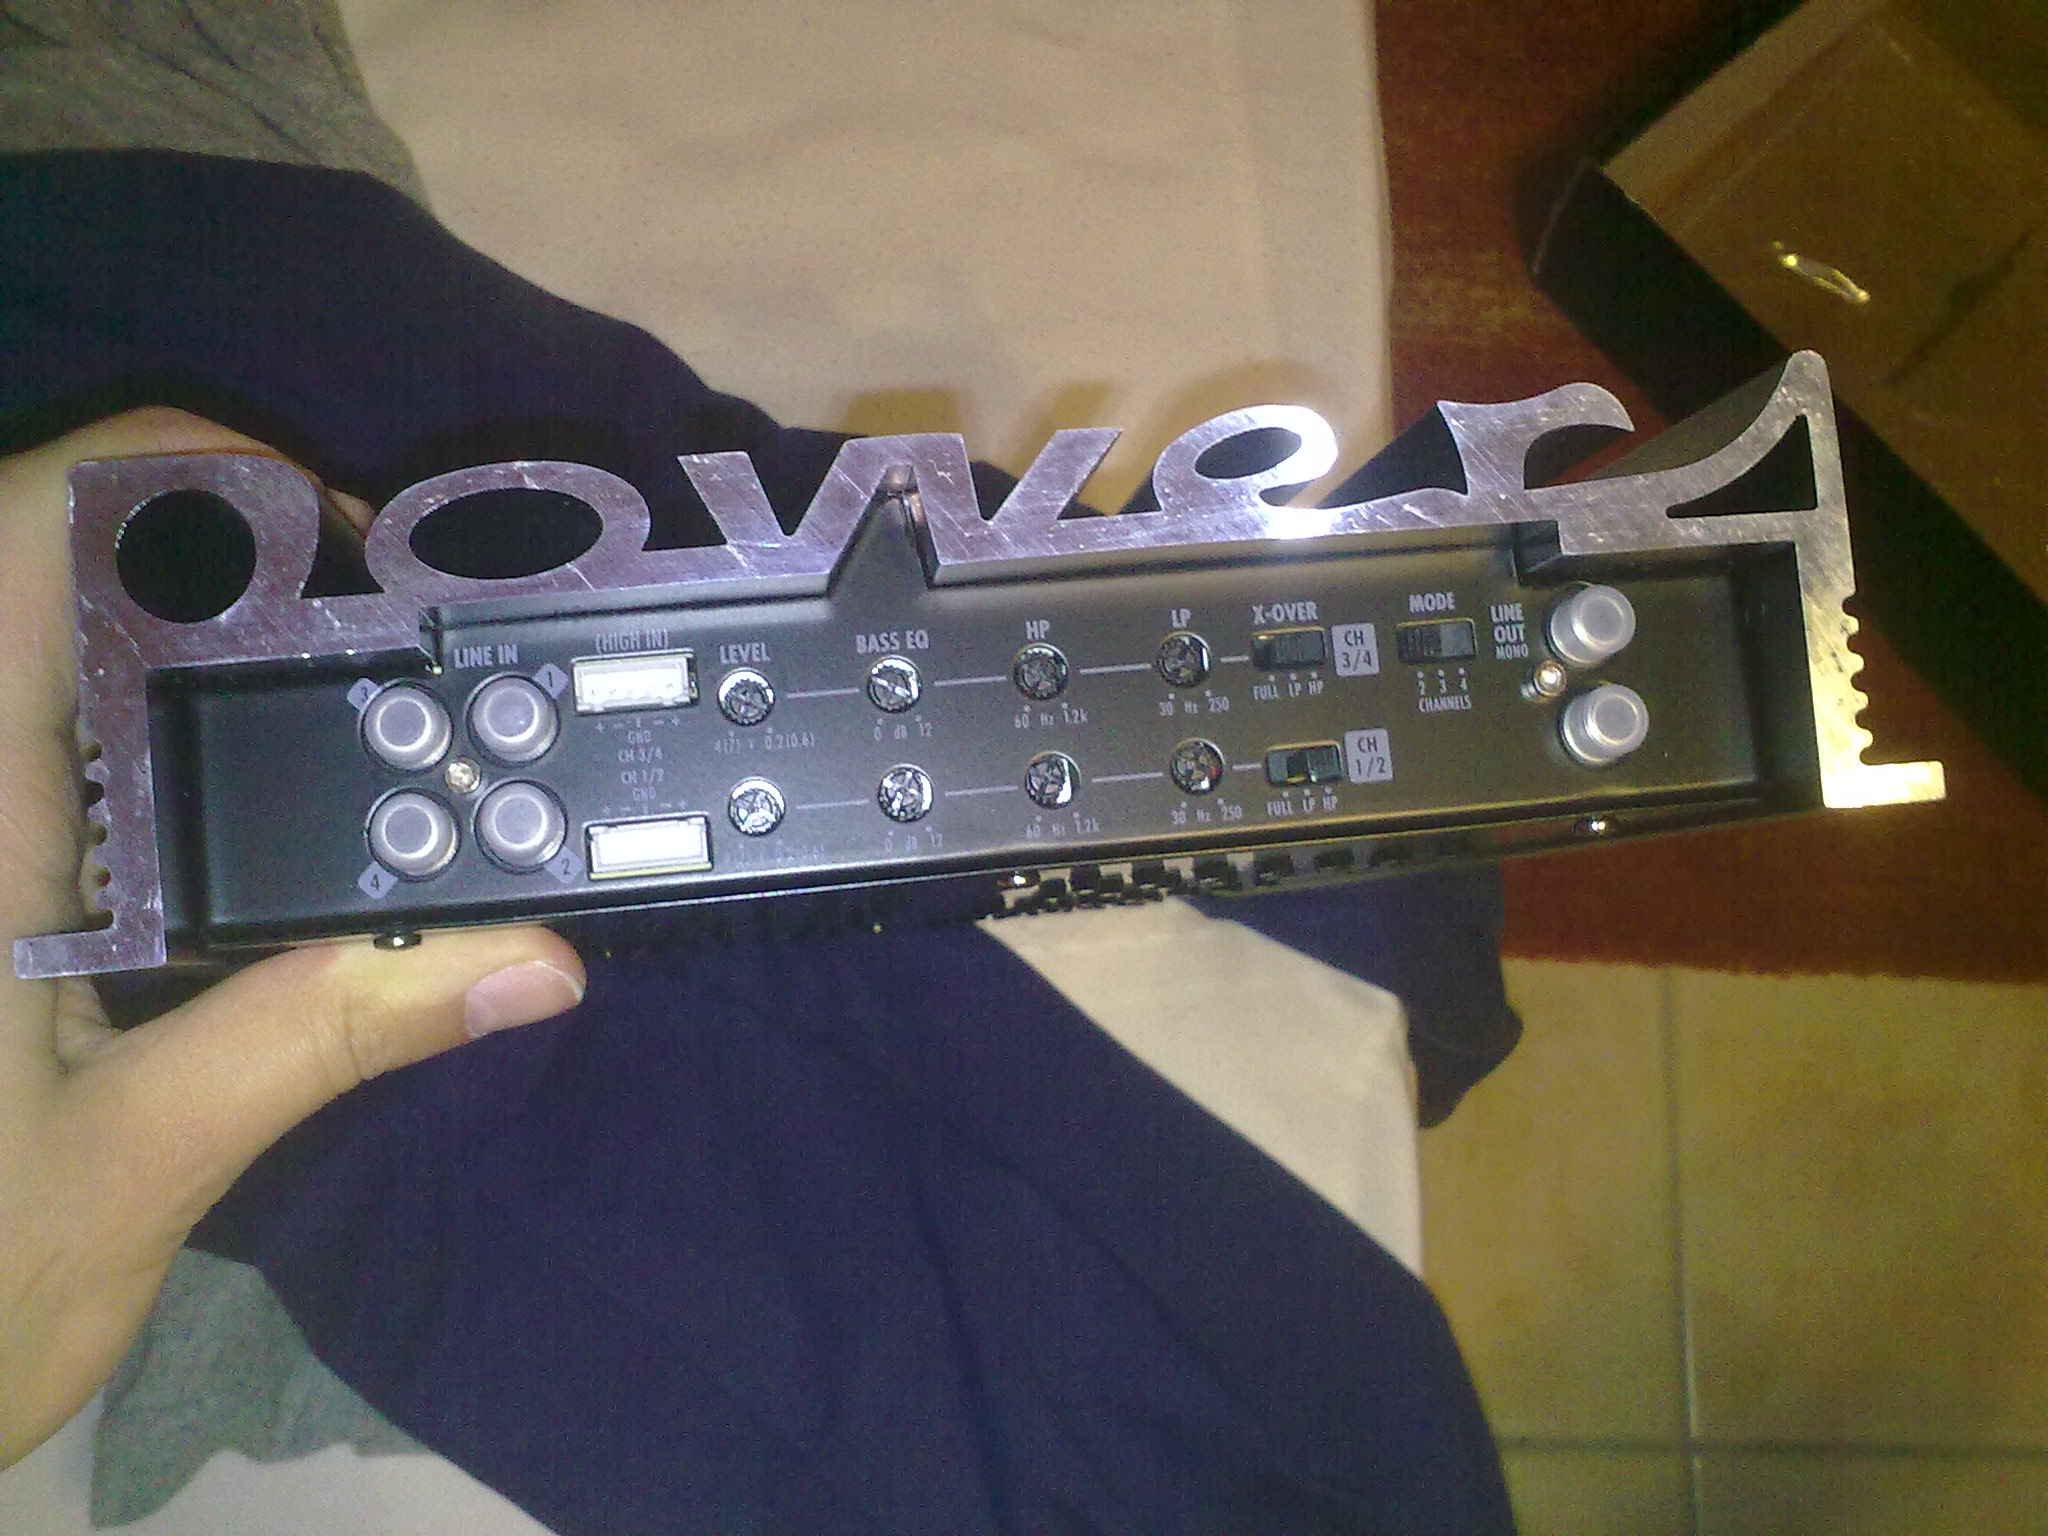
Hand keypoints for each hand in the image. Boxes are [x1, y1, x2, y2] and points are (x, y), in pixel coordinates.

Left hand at [0, 412, 585, 1465]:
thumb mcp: (136, 1167)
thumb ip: (325, 1036)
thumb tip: (539, 958)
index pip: (34, 534)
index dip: (184, 476)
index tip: (344, 547)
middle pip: (54, 558)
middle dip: (226, 548)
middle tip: (392, 624)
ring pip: (60, 647)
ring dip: (204, 636)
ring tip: (366, 700)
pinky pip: (63, 744)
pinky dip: (167, 727)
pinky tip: (272, 811)